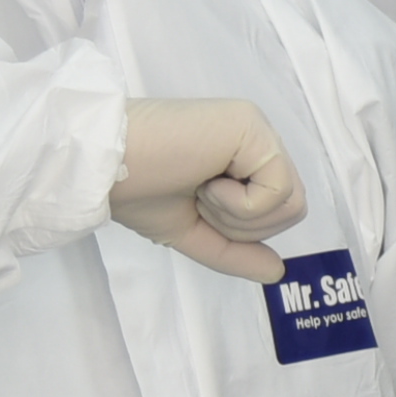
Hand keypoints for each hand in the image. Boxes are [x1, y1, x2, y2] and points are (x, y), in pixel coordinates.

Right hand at [114, 97, 306, 283]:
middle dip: (242, 225)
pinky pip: (278, 190)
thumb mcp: (194, 231)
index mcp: (245, 159)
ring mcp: (257, 129)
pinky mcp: (252, 125)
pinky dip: (238, 204)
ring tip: (200, 190)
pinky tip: (204, 182)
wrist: (102, 166)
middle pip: (293, 209)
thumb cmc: (137, 190)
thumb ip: (236, 251)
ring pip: (292, 203)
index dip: (240, 229)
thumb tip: (278, 272)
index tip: (197, 206)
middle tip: (198, 200)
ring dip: (238, 215)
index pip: (278, 210)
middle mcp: (257, 140)